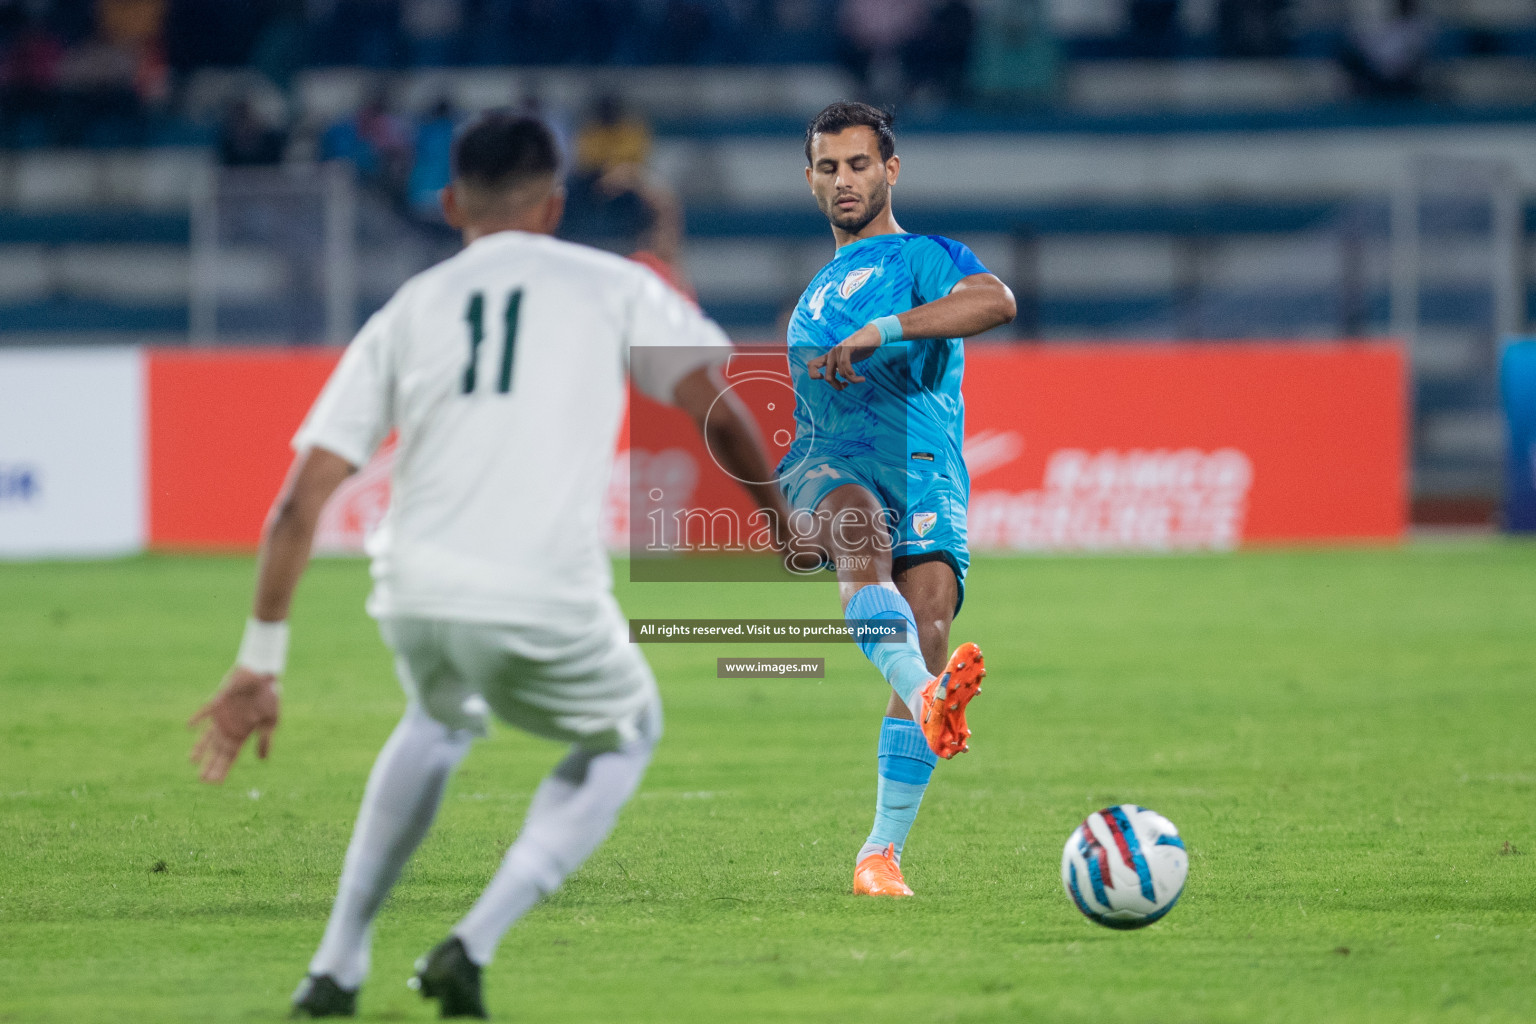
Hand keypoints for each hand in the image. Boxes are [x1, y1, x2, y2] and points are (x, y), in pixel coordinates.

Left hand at [189, 667, 280, 783]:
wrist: (263, 674)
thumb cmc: (269, 696)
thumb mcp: (271, 721)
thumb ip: (265, 739)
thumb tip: (262, 760)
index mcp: (243, 733)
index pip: (231, 756)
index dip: (223, 769)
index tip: (216, 783)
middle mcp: (230, 728)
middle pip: (218, 751)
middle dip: (212, 765)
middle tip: (204, 780)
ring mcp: (222, 716)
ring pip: (209, 736)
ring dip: (201, 748)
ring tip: (192, 761)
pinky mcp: (217, 702)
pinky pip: (205, 712)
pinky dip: (199, 718)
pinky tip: (190, 727)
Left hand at [807, 323, 882, 389]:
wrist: (873, 335)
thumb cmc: (861, 349)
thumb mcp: (848, 360)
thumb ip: (841, 368)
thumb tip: (839, 381)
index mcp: (829, 357)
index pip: (811, 365)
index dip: (814, 375)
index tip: (826, 379)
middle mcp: (831, 353)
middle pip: (827, 376)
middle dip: (836, 386)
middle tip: (846, 386)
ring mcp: (838, 349)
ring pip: (839, 372)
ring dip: (851, 380)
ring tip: (860, 380)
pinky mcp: (846, 346)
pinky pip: (845, 364)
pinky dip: (853, 375)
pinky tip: (861, 378)